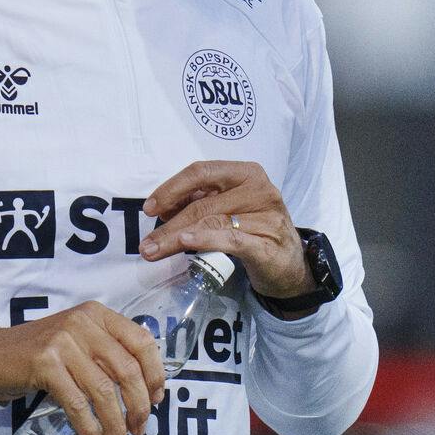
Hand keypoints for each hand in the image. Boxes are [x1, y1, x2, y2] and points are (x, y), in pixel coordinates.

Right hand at [0, 302, 165, 434]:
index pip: (142, 342)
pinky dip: (90, 428)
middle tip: (140, 430)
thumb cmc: (43, 352)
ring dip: (116, 424)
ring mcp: (63, 342)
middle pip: (126, 370)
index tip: (156, 400)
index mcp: (98, 315)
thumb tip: (146, 392)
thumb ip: (109, 354)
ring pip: (103, 390)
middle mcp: (83, 323)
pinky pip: (77, 403)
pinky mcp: (45, 364)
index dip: (155, 374)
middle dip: (138, 406)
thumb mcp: (80, 340)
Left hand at [140, 160, 315, 309]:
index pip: (202, 172)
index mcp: (246, 172)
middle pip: (203, 203)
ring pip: (211, 223)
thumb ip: (201, 200)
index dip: (172, 188)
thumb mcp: (229, 206)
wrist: (289, 263)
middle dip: (169, 223)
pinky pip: (231, 239)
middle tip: (146, 243)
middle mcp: (259, 189)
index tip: (149, 208)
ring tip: (154, 251)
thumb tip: (162, 208)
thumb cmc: (253, 228)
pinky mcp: (267, 245)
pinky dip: (206, 240)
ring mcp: (266, 217)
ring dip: (176, 238)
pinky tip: (186, 242)